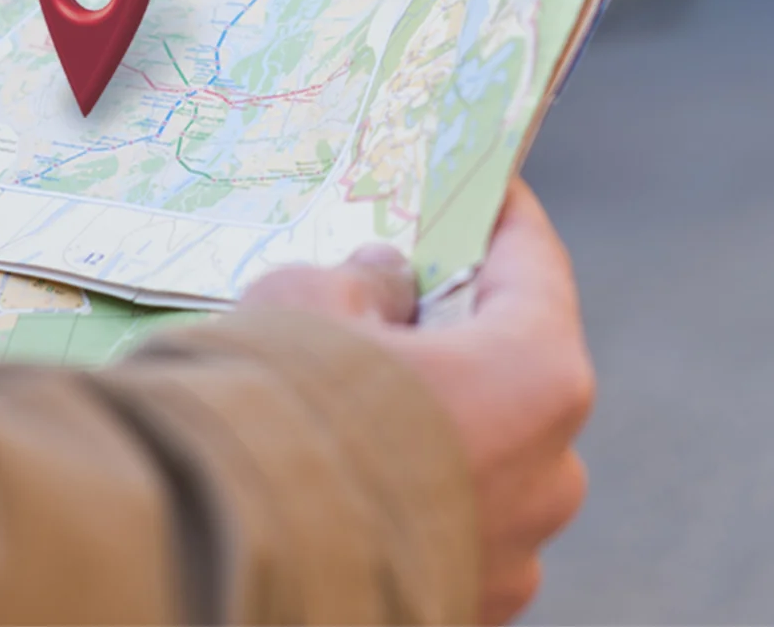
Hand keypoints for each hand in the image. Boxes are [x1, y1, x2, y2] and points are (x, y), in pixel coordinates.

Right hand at [241, 182, 594, 622]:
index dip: (498, 217)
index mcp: (536, 376)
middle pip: (513, 372)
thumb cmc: (278, 411)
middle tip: (398, 299)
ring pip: (484, 463)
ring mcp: (514, 558)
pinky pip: (449, 533)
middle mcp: (550, 473)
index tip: (478, 188)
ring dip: (433, 428)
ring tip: (350, 402)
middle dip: (457, 334)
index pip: (534, 266)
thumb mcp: (306, 300)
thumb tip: (384, 289)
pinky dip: (407, 501)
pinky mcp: (469, 613)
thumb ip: (363, 284)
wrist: (223, 562)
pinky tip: (341, 479)